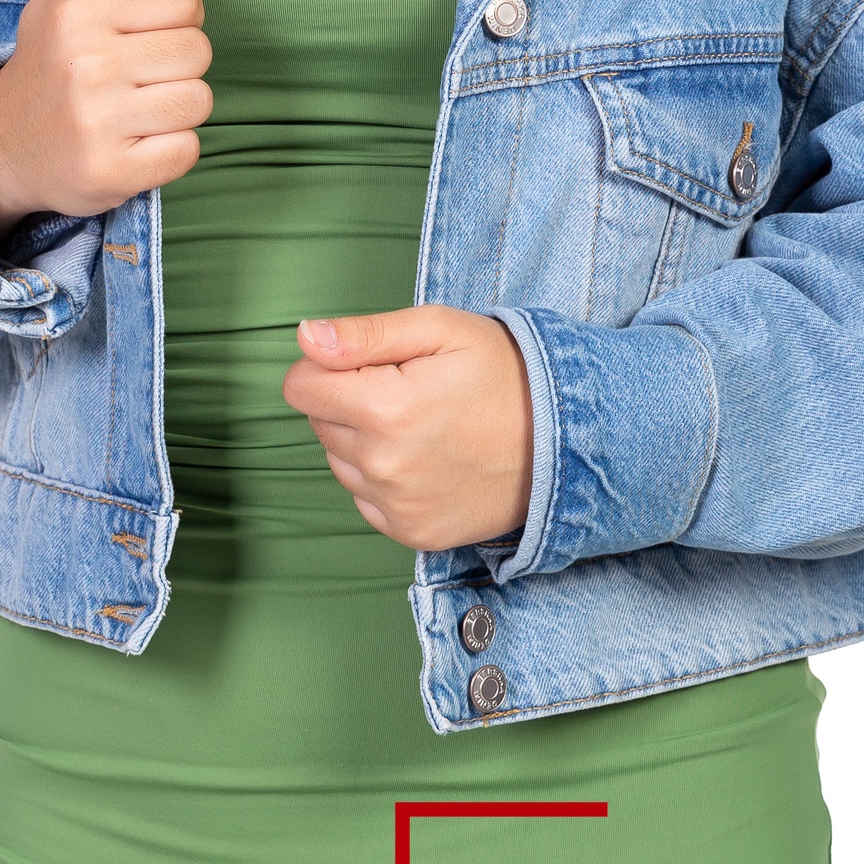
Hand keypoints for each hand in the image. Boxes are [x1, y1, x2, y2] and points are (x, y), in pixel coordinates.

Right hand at [0, 0, 211, 241]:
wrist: (0, 148)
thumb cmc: (46, 62)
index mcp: (79, 15)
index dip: (177, 15)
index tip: (146, 32)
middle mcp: (87, 66)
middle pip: (198, 50)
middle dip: (178, 63)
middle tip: (139, 76)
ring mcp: (99, 123)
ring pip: (199, 101)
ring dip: (179, 107)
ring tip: (138, 108)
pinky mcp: (113, 173)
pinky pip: (188, 149)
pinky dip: (172, 149)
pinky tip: (136, 142)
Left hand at [282, 306, 532, 551]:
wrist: (565, 441)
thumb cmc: (503, 374)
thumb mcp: (440, 329)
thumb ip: (364, 334)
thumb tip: (305, 338)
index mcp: (385, 408)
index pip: (299, 386)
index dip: (328, 365)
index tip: (372, 363)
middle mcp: (384, 466)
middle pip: (319, 422)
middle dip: (350, 400)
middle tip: (410, 390)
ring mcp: (397, 506)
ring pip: (339, 460)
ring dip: (365, 440)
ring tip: (421, 424)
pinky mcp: (411, 533)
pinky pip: (365, 497)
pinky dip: (383, 477)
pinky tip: (426, 457)